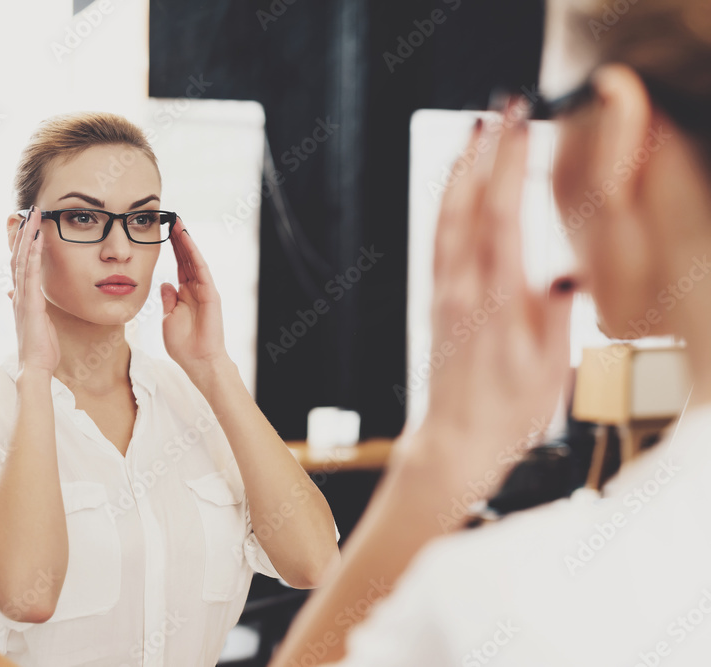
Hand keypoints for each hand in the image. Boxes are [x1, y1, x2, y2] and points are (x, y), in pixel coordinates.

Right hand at [9, 206, 60, 377]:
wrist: (35, 366)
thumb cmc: (38, 347)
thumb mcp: (33, 321)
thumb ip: (25, 304)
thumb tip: (13, 293)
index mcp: (21, 297)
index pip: (20, 265)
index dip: (22, 244)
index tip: (28, 226)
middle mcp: (19, 294)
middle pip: (18, 257)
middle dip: (24, 233)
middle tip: (30, 211)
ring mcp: (22, 297)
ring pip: (22, 260)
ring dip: (28, 237)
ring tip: (33, 217)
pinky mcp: (30, 303)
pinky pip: (31, 274)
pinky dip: (33, 255)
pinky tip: (37, 239)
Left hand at [160, 218, 229, 379]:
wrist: (199, 361)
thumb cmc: (184, 345)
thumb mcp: (168, 319)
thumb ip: (168, 300)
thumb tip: (165, 284)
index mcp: (185, 293)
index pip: (179, 265)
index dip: (173, 248)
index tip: (165, 231)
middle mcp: (196, 288)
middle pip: (186, 258)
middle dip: (179, 239)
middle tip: (172, 218)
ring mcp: (204, 290)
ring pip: (194, 260)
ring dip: (186, 241)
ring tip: (178, 223)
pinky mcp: (210, 294)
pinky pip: (201, 270)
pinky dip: (194, 254)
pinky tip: (187, 241)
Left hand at [414, 96, 577, 497]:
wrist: (456, 441)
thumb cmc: (506, 413)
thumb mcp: (547, 373)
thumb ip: (554, 321)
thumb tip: (567, 278)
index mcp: (496, 301)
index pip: (502, 218)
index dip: (509, 167)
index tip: (520, 127)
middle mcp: (464, 289)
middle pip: (472, 206)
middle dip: (486, 152)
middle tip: (500, 107)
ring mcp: (446, 293)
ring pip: (447, 219)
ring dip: (460, 171)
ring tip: (472, 133)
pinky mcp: (438, 301)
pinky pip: (437, 242)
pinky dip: (444, 206)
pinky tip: (452, 188)